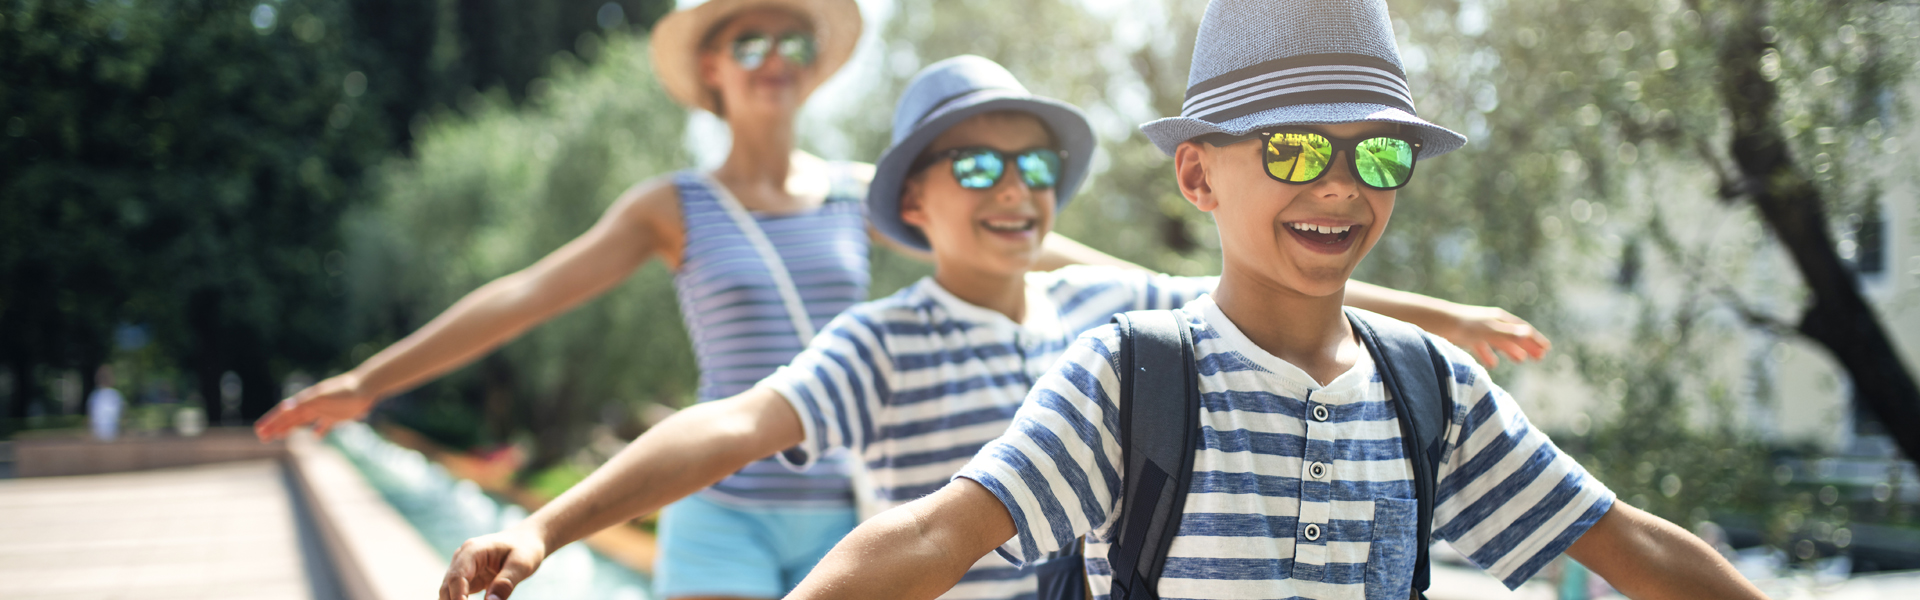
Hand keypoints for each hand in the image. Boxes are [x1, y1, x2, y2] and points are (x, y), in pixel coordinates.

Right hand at [253, 373, 376, 441]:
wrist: (365, 388)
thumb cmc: (343, 391)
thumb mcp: (322, 397)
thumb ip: (304, 403)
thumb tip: (284, 407)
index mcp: (306, 401)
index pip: (284, 413)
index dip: (272, 421)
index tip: (260, 430)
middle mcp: (312, 406)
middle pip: (290, 419)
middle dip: (276, 427)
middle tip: (262, 437)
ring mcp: (324, 411)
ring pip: (302, 422)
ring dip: (290, 429)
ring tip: (279, 436)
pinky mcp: (336, 417)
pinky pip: (324, 426)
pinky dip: (318, 431)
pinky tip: (315, 437)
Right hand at [441, 527, 548, 599]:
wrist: (526, 540)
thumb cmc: (525, 549)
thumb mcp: (522, 565)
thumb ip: (506, 582)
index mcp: (473, 550)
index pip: (457, 576)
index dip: (458, 597)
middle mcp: (462, 558)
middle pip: (448, 586)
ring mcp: (462, 568)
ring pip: (448, 592)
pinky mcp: (467, 578)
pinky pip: (457, 595)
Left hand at [1436, 305, 1550, 367]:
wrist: (1438, 323)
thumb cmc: (1465, 325)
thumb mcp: (1489, 331)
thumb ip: (1508, 334)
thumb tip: (1528, 334)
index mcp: (1499, 319)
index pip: (1522, 330)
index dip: (1534, 340)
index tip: (1546, 350)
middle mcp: (1491, 323)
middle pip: (1513, 336)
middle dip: (1526, 346)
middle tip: (1540, 358)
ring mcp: (1479, 330)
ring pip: (1499, 342)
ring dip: (1511, 351)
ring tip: (1520, 361)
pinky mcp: (1467, 337)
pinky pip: (1482, 348)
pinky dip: (1489, 356)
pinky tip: (1492, 365)